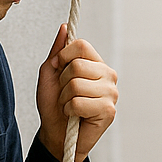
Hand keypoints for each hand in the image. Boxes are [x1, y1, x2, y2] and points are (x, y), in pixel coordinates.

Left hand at [36, 25, 117, 161]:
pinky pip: (79, 103)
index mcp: (96, 63)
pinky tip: (75, 116)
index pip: (82, 45)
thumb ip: (58, 51)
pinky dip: (69, 110)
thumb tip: (64, 27)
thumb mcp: (50, 74)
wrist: (55, 134)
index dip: (64, 56)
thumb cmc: (54, 105)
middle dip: (62, 81)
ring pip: (76, 85)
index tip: (58, 67)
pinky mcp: (108, 111)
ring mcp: (111, 93)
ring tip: (69, 106)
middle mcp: (108, 75)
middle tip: (65, 94)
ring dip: (65, 98)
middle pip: (77, 65)